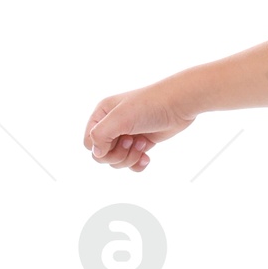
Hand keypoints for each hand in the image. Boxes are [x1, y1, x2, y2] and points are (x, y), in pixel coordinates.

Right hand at [82, 83, 196, 169]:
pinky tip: (147, 157)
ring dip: (130, 157)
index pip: (88, 142)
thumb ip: (101, 135)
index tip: (118, 138)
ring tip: (143, 143)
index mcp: (102, 114)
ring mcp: (126, 135)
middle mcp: (112, 125)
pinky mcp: (141, 143)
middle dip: (118, 154)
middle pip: (102, 155)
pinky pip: (131, 162)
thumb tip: (96, 153)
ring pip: (117, 161)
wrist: (178, 105)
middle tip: (132, 140)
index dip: (100, 147)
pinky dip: (138, 164)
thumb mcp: (120, 118)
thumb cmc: (149, 106)